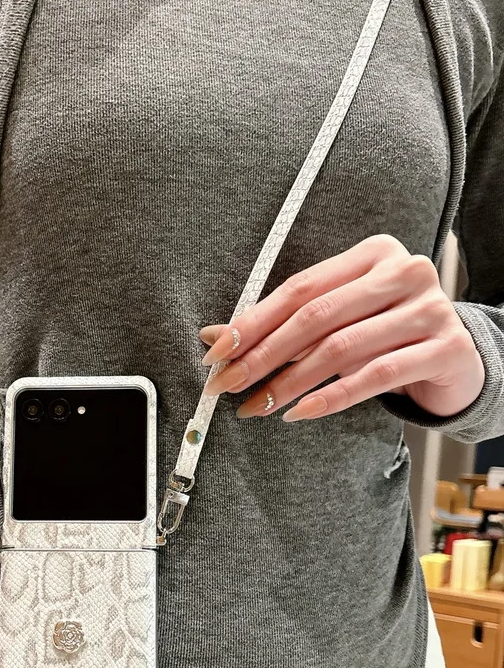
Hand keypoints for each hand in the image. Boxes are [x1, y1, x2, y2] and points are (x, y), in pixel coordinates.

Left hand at [200, 235, 484, 420]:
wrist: (455, 360)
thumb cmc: (385, 335)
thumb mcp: (334, 322)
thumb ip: (282, 324)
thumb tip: (213, 338)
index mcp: (371, 254)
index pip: (299, 289)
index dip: (252, 322)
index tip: (216, 353)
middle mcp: (404, 272)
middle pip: (315, 316)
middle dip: (263, 355)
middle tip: (227, 384)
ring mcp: (429, 309)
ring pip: (341, 348)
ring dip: (289, 382)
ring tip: (257, 405)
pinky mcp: (446, 348)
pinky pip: (375, 376)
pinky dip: (331, 398)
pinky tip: (299, 413)